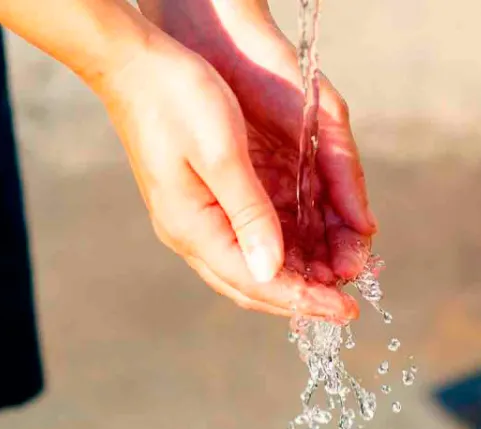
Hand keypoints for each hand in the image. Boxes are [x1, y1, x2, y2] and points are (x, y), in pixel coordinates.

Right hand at [98, 31, 369, 320]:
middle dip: (301, 299)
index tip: (345, 311)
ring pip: (248, 269)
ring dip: (292, 280)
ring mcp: (193, 220)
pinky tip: (304, 254)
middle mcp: (190, 233)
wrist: (134, 65)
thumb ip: (249, 214)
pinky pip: (243, 244)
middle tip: (345, 307)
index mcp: (193, 227)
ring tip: (333, 283)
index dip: (303, 300)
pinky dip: (278, 255)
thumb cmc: (177, 99)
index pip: (256, 282)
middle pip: (251, 286)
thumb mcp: (222, 154)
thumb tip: (271, 270)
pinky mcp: (201, 204)